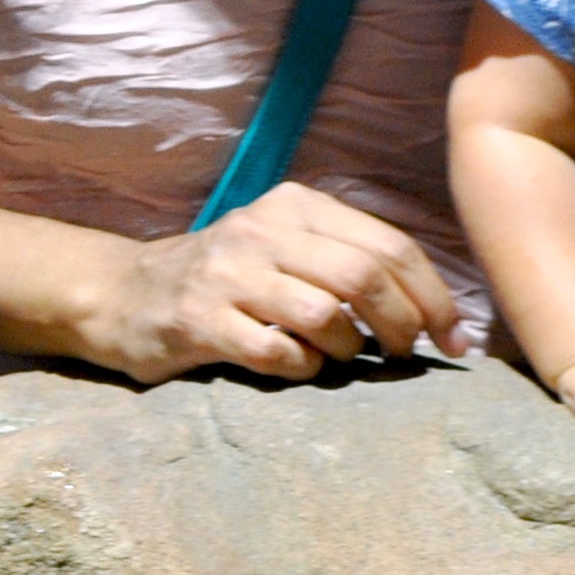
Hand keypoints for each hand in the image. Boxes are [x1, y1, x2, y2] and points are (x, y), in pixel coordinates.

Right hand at [82, 181, 468, 382]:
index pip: (389, 246)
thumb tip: (429, 306)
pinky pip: (276, 353)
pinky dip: (302, 368)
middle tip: (401, 356)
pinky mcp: (198, 320)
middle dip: (402, 326)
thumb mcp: (282, 244)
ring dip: (347, 349)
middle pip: (365, 277)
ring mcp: (226, 275)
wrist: (122, 294)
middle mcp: (261, 231)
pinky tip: (295, 366)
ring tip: (338, 357)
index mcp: (294, 206)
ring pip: (325, 314)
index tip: (453, 339)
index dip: (433, 297)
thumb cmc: (223, 278)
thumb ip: (344, 257)